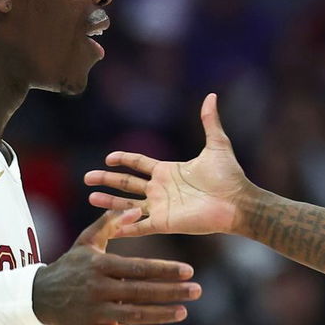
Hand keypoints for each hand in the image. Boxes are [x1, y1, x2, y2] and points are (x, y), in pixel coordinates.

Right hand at [31, 209, 199, 324]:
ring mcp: (95, 312)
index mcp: (99, 265)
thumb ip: (111, 221)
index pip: (138, 268)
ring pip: (135, 315)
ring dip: (162, 314)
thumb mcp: (87, 240)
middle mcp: (97, 289)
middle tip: (197, 290)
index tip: (189, 271)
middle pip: (141, 292)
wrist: (38, 296)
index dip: (165, 270)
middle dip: (171, 292)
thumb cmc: (71, 265)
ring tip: (184, 310)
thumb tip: (137, 209)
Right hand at [85, 94, 248, 238]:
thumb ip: (210, 121)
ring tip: (91, 196)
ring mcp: (162, 207)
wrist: (238, 202)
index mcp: (168, 171)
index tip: (108, 158)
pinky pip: (140, 226)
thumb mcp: (216, 145)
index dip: (123, 160)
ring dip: (109, 202)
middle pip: (127, 184)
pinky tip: (110, 228)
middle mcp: (161, 189)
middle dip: (107, 180)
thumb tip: (211, 96)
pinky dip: (125, 227)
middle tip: (87, 178)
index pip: (139, 164)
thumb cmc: (229, 176)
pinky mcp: (165, 223)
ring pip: (128, 205)